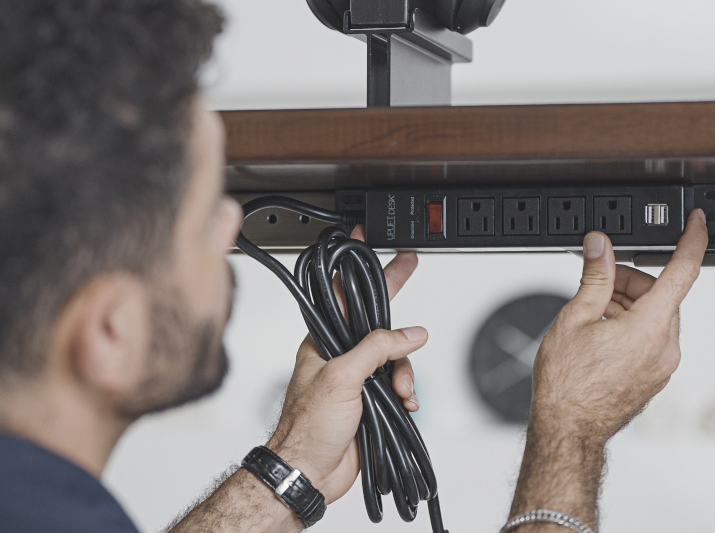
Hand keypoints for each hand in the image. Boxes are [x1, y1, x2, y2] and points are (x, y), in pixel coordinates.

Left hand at [266, 227, 422, 503]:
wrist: (308, 473)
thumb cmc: (306, 428)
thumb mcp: (341, 378)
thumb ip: (375, 349)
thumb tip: (408, 333)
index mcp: (323, 343)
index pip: (347, 296)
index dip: (361, 268)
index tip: (371, 241)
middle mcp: (340, 357)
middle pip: (377, 323)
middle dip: (395, 305)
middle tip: (409, 265)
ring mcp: (356, 380)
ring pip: (393, 359)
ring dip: (404, 373)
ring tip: (400, 392)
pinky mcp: (370, 403)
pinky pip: (397, 387)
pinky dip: (407, 394)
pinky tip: (405, 404)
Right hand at [531, 209, 707, 442]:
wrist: (567, 429)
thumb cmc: (567, 385)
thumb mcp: (575, 317)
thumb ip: (594, 276)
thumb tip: (600, 247)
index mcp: (651, 327)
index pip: (684, 271)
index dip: (693, 240)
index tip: (698, 222)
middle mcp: (665, 347)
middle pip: (660, 294)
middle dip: (629, 281)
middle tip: (598, 281)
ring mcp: (662, 365)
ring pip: (654, 316)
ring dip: (626, 305)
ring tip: (590, 314)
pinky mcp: (653, 377)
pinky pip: (650, 339)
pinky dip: (629, 326)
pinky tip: (598, 332)